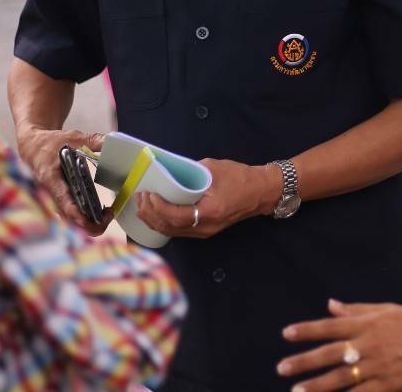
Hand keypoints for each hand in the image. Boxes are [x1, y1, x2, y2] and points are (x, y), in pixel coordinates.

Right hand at [15, 126, 106, 234]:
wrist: (33, 146)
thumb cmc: (49, 143)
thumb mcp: (72, 137)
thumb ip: (93, 140)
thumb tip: (113, 142)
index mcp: (51, 178)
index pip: (64, 202)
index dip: (79, 215)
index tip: (95, 219)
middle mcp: (50, 194)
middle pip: (69, 218)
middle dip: (90, 223)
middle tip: (109, 215)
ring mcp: (53, 199)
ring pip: (70, 220)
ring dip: (88, 223)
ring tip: (107, 214)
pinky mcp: (58, 201)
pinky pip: (70, 216)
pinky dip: (84, 218)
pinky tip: (98, 212)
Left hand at [134, 158, 279, 239]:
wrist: (261, 192)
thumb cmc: (240, 177)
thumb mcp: (213, 168)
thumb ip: (190, 171)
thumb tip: (167, 170)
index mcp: (210, 211)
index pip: (175, 215)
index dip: (157, 206)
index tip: (148, 193)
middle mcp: (206, 227)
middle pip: (169, 227)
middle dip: (150, 213)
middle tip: (140, 197)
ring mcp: (205, 232)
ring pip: (172, 232)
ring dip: (154, 220)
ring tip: (142, 206)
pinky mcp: (205, 231)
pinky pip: (179, 231)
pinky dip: (164, 224)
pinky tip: (155, 214)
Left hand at [279, 300, 401, 390]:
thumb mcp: (385, 309)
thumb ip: (356, 310)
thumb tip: (331, 305)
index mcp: (367, 324)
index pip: (330, 326)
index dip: (307, 330)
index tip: (286, 334)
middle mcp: (368, 344)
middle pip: (330, 353)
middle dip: (304, 361)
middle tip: (281, 367)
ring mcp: (377, 366)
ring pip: (341, 377)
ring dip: (316, 385)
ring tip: (296, 391)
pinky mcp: (388, 385)